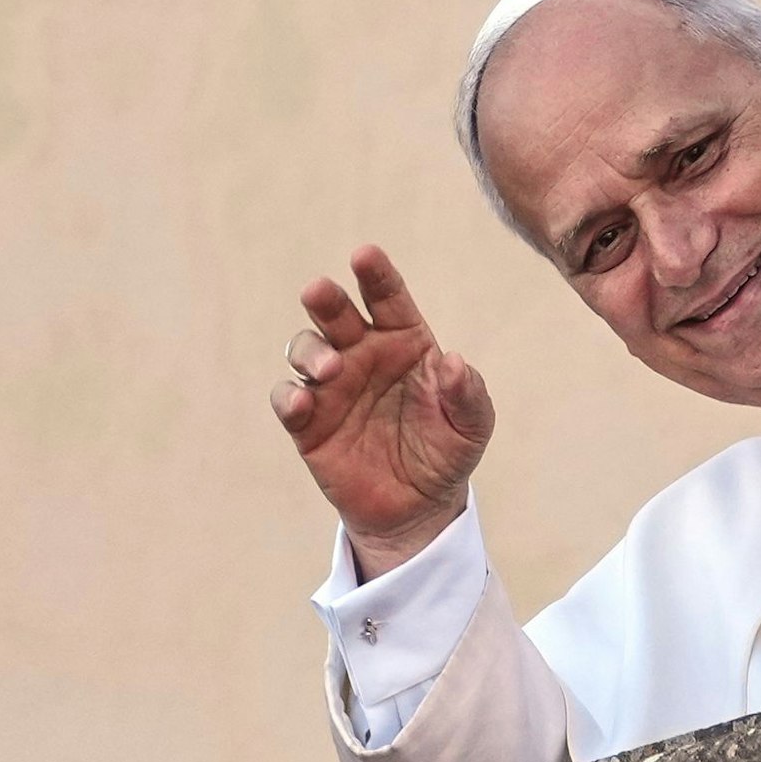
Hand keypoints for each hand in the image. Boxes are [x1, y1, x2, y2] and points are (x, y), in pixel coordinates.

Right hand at [271, 245, 494, 579]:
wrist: (419, 506)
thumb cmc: (447, 451)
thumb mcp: (472, 425)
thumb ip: (469, 393)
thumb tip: (455, 363)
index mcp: (405, 342)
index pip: (388, 298)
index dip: (376, 275)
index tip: (364, 255)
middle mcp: (363, 354)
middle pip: (337, 314)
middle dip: (327, 299)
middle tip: (320, 292)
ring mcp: (332, 386)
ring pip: (305, 349)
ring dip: (310, 351)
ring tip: (330, 368)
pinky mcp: (308, 423)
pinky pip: (287, 400)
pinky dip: (289, 397)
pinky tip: (303, 403)